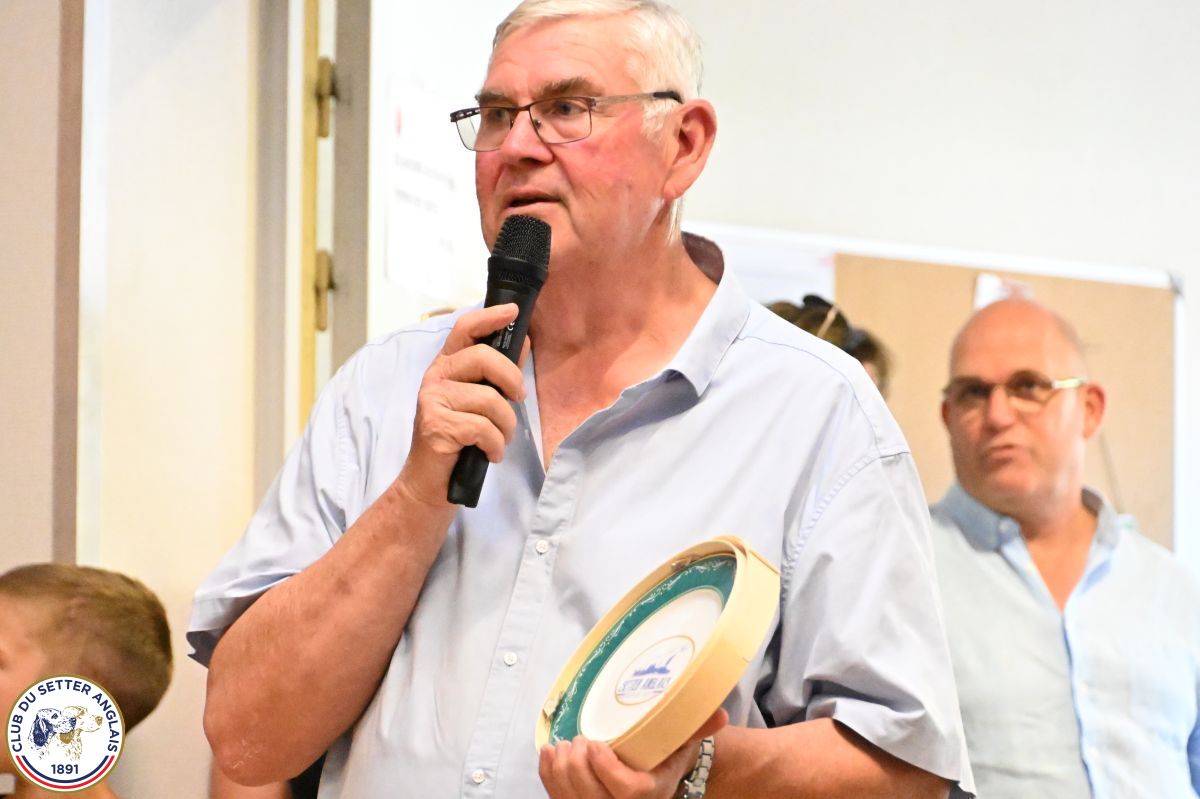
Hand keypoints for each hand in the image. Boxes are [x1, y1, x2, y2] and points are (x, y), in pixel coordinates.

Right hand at [394, 304, 528, 506]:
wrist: (428, 483)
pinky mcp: (436, 425)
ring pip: (490, 400)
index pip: (464, 328)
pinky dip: (495, 445)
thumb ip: (496, 374)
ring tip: (499, 440)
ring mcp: (432, 400)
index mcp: (446, 366)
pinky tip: (490, 453)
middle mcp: (435, 377)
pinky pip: (484, 428)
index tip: (512, 312)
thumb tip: (522, 342)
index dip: (489, 317)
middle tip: (518, 400)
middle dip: (512, 380)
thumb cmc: (457, 441)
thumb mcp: (477, 402)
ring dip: (506, 426)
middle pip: (484, 358)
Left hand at [539, 709, 727, 798]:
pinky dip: (549, 775)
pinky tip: (550, 753)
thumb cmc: (670, 752)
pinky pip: (558, 797)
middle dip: (577, 765)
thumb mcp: (685, 740)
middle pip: (591, 798)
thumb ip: (698, 727)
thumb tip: (719, 714)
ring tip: (565, 744)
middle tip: (579, 738)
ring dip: (561, 769)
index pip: (626, 792)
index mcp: (653, 793)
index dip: (606, 770)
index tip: (595, 743)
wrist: (660, 770)